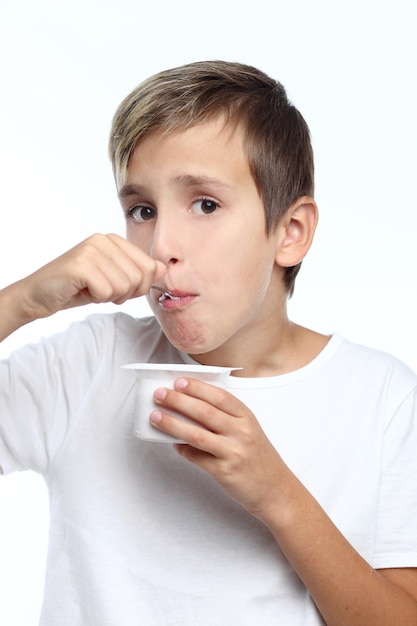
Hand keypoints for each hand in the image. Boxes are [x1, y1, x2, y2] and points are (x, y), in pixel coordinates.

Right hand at [18, 233, 165, 319]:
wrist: (38, 295)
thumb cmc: (76, 288)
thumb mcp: (113, 281)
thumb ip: (138, 273)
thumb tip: (163, 269)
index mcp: (114, 240)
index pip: (149, 267)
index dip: (138, 287)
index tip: (116, 288)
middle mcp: (103, 239)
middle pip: (140, 277)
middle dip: (124, 293)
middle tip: (101, 290)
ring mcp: (91, 249)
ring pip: (124, 285)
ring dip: (108, 296)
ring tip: (89, 289)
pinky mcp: (80, 264)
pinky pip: (106, 291)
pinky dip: (95, 298)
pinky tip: (81, 290)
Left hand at [151, 377, 287, 518]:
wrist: (275, 489)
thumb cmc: (258, 457)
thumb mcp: (248, 430)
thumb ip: (225, 418)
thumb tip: (190, 407)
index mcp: (247, 417)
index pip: (219, 396)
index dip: (198, 387)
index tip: (179, 381)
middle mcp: (241, 432)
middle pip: (205, 412)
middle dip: (179, 401)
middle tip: (159, 395)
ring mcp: (233, 452)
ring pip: (196, 434)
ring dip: (172, 424)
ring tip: (155, 417)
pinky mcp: (224, 471)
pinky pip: (197, 457)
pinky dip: (182, 449)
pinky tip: (172, 443)